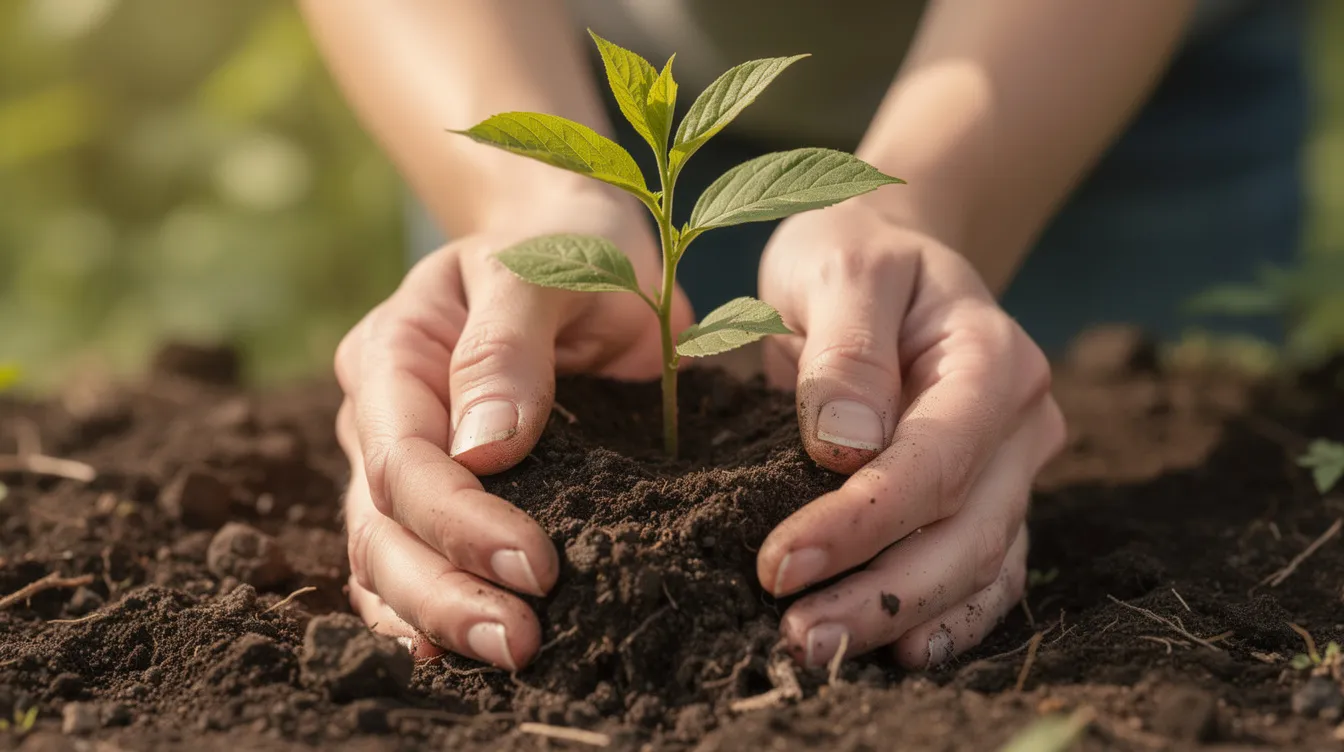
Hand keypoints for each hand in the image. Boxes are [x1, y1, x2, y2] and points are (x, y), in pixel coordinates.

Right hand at [334, 191, 691, 668]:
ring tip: (512, 655)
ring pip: (388, 560)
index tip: (535, 564)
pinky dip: (431, 615)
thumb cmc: (566, 245)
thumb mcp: (542, 269)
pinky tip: (463, 654)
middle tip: (518, 641)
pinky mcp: (447, 495)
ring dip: (440, 618)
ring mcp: (406, 462)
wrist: (585, 241)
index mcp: (392, 354)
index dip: (460, 521)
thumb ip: (508, 347)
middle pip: (382, 526)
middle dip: (445, 592)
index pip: (402, 459)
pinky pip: (414, 566)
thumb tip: (483, 450)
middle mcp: (383, 416)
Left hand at [755, 200, 1065, 668]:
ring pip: (978, 563)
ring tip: (822, 652)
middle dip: (881, 593)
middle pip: (965, 529)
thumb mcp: (840, 268)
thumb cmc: (855, 254)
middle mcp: (1020, 420)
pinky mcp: (991, 496)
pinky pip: (986, 571)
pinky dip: (949, 619)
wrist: (889, 252)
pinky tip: (901, 653)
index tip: (780, 564)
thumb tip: (843, 448)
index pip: (933, 460)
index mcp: (991, 357)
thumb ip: (846, 351)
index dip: (861, 522)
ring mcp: (1013, 465)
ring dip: (904, 619)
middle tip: (798, 638)